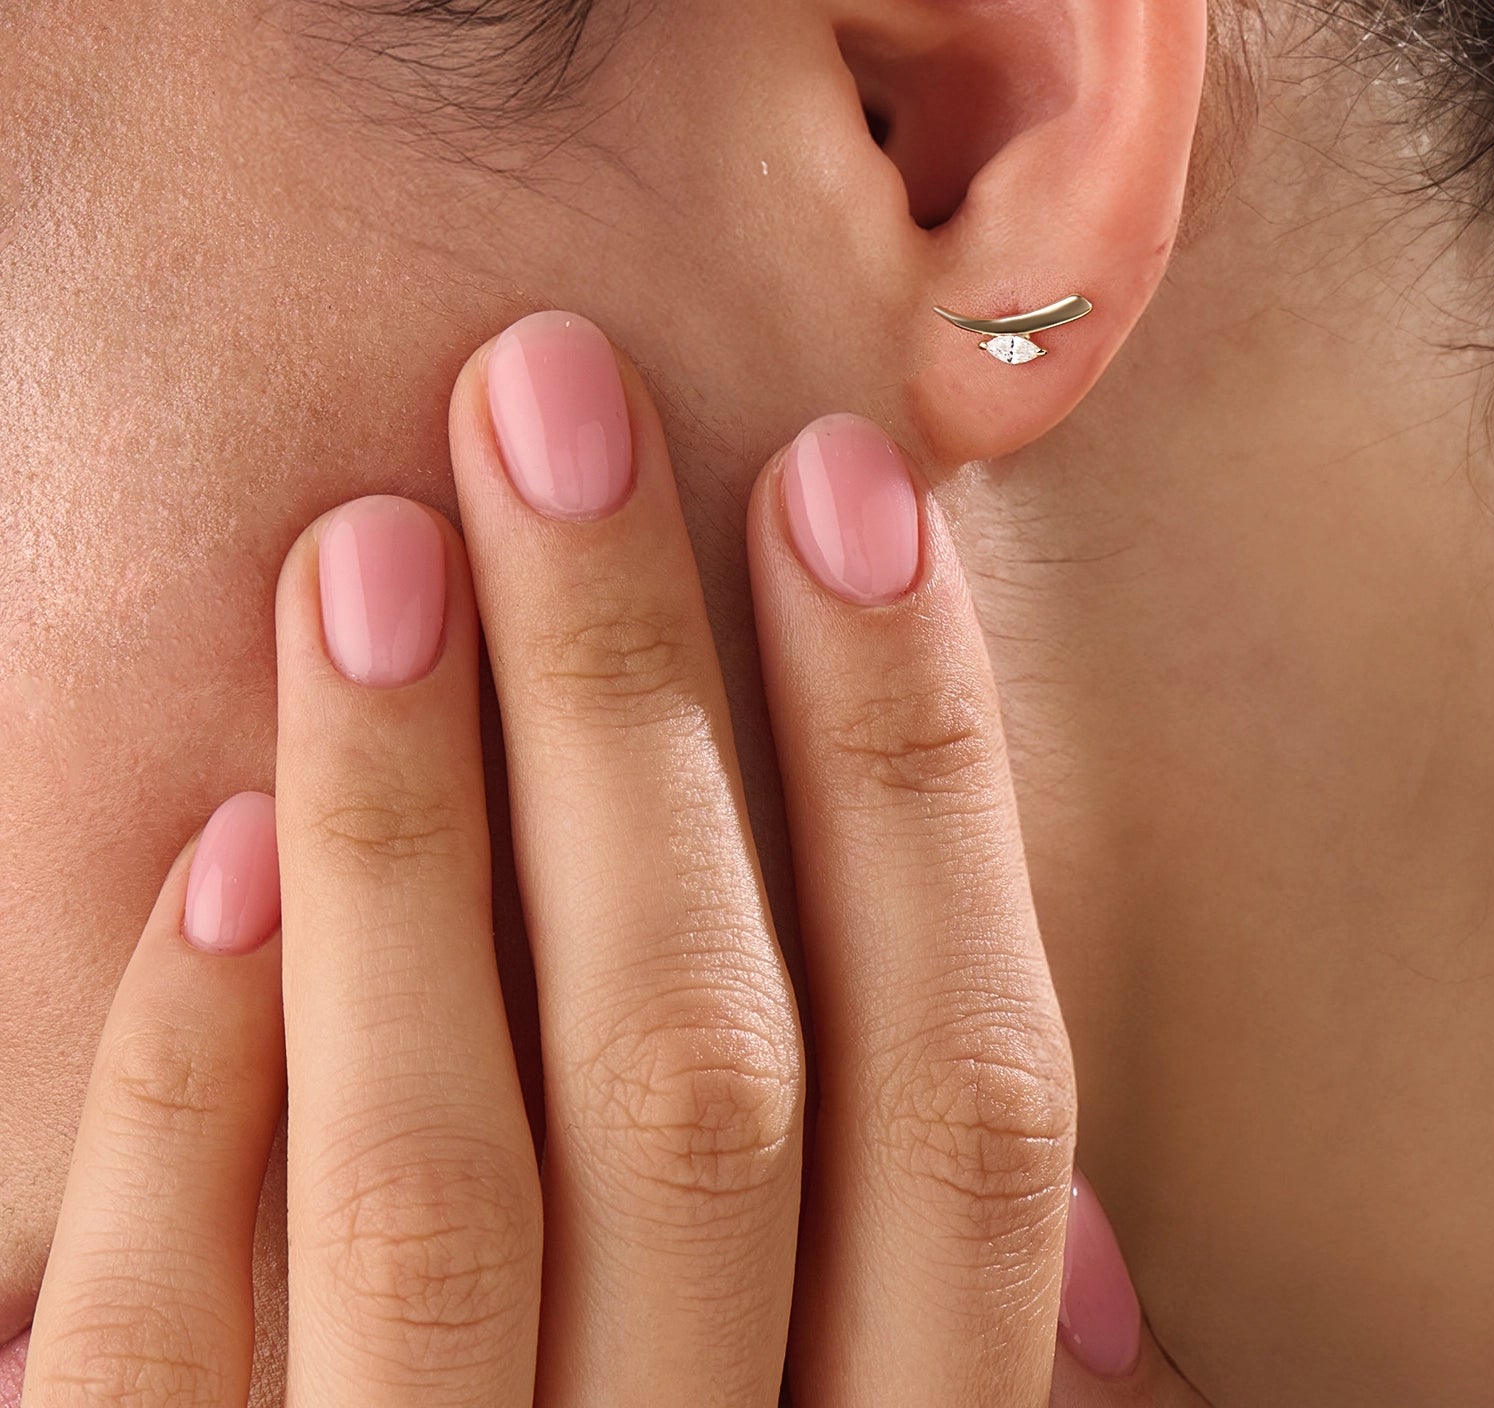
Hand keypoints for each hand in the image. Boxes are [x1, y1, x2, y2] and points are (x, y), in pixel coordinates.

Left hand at [20, 311, 1204, 1405]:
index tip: (845, 486)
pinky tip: (210, 846)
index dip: (921, 767)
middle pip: (709, 1075)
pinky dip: (194, 1095)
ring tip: (371, 538)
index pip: (965, 1088)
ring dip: (416, 825)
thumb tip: (1119, 1260)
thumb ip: (970, 1396)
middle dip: (644, 707)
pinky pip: (167, 1367)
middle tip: (548, 394)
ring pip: (454, 1176)